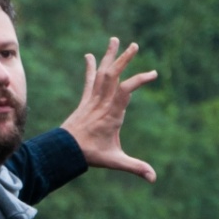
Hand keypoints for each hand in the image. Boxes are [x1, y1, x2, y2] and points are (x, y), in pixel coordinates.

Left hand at [59, 36, 158, 181]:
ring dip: (109, 57)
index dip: (140, 80)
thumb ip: (135, 167)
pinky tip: (90, 56)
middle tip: (134, 45)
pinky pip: (89, 81)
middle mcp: (102, 103)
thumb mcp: (115, 161)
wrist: (64, 150)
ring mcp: (92, 100)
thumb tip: (153, 178)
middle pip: (113, 76)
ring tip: (114, 40)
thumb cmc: (91, 154)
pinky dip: (91, 68)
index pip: (127, 90)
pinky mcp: (85, 101)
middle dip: (124, 60)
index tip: (153, 74)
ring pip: (102, 74)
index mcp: (112, 113)